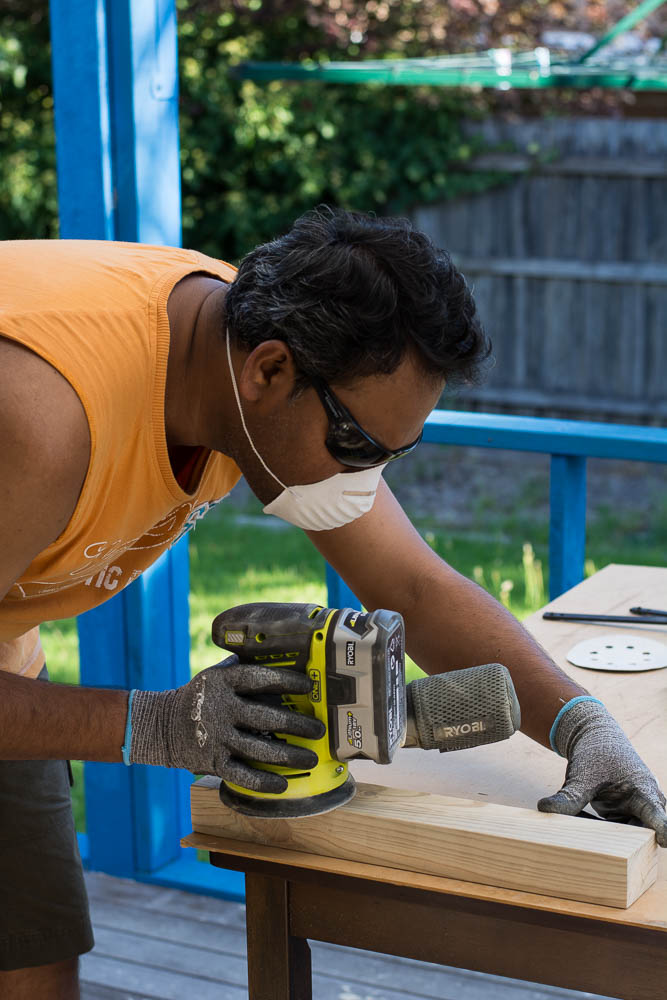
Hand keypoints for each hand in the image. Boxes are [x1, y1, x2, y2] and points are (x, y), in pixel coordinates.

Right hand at [128, 655, 324, 792]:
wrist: (161, 724)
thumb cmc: (203, 695)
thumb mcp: (217, 675)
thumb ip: (244, 667)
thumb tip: (285, 657)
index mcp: (223, 682)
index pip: (258, 678)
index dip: (286, 680)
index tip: (310, 685)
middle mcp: (220, 708)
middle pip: (264, 717)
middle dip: (296, 725)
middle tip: (319, 730)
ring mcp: (216, 737)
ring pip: (258, 749)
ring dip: (287, 756)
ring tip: (310, 759)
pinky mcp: (212, 762)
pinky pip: (241, 775)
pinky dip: (263, 782)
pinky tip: (282, 785)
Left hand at [538, 698, 666, 846]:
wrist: (592, 736)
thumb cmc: (595, 752)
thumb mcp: (581, 776)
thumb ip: (568, 797)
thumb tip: (544, 809)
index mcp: (642, 790)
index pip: (656, 814)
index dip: (661, 829)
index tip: (662, 841)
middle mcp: (645, 802)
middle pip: (640, 831)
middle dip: (620, 841)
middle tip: (592, 839)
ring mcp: (636, 808)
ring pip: (624, 833)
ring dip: (604, 834)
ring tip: (577, 821)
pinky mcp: (624, 812)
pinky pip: (613, 829)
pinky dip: (596, 827)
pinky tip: (577, 818)